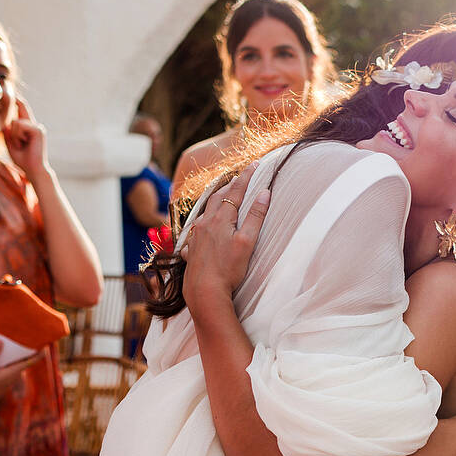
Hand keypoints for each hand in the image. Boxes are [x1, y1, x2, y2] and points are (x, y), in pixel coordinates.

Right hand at [0, 341, 42, 412]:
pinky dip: (5, 364)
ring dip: (13, 359)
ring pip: (13, 368)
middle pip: (21, 363)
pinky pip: (6, 372)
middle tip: (26, 342)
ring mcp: (6, 382)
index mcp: (12, 373)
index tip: (45, 348)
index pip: (29, 362)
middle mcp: (12, 378)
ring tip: (12, 348)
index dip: (38, 355)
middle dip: (24, 353)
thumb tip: (0, 341)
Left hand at [4, 96, 47, 177]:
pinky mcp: (37, 130)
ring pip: (16, 122)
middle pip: (15, 117)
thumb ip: (8, 131)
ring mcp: (37, 127)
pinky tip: (24, 144)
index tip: (14, 91)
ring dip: (14, 136)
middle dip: (12, 132)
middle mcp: (34, 125)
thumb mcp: (11, 143)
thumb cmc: (23, 160)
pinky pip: (20, 125)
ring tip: (22, 146)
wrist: (33, 170)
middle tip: (20, 146)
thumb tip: (5, 120)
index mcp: (29, 128)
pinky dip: (18, 136)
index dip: (17, 101)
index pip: (22, 109)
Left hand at [181, 164, 268, 315]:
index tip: (255, 164)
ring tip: (223, 196)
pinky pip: (197, 229)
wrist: (204, 291)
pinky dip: (205, 221)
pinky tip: (205, 227)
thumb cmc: (228, 269)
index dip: (246, 177)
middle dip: (230, 185)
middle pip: (217, 197)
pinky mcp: (191, 249)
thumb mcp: (247, 242)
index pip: (235, 191)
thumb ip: (255, 217)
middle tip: (240, 177)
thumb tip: (264, 193)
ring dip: (216, 200)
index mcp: (220, 219)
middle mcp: (205, 223)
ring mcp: (196, 236)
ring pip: (205, 211)